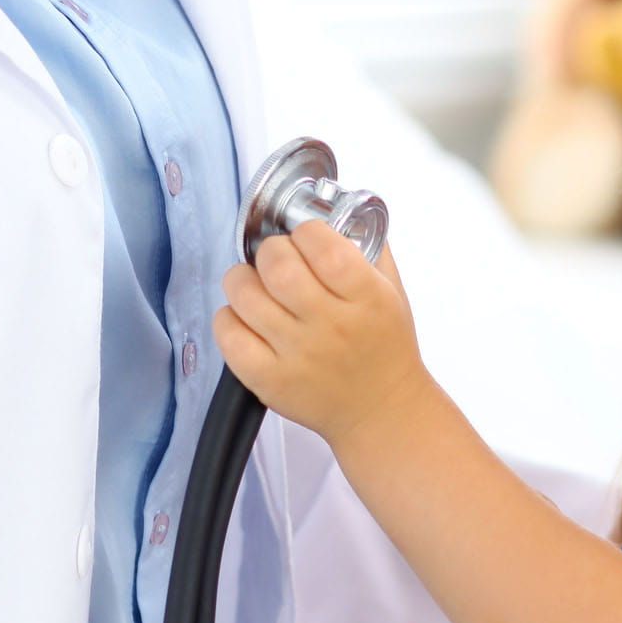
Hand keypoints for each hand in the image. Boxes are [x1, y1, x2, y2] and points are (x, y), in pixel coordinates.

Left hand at [213, 220, 429, 445]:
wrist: (382, 411)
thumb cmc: (385, 350)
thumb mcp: (393, 293)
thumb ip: (369, 249)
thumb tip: (335, 211)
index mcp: (367, 298)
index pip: (322, 244)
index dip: (305, 231)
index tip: (305, 236)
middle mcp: (332, 326)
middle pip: (278, 266)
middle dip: (270, 251)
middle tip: (276, 260)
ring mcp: (298, 355)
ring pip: (245, 295)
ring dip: (243, 279)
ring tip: (255, 285)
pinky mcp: (270, 380)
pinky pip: (229, 335)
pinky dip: (228, 317)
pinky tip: (245, 317)